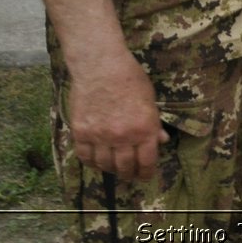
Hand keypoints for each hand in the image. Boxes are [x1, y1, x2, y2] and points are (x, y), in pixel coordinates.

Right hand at [66, 52, 168, 181]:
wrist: (101, 66)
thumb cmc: (131, 79)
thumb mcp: (150, 100)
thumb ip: (153, 124)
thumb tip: (160, 141)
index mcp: (144, 129)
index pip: (147, 162)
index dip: (146, 173)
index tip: (145, 176)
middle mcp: (123, 137)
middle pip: (125, 167)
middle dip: (129, 174)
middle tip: (129, 174)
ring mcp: (100, 136)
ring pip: (104, 165)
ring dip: (110, 169)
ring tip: (113, 166)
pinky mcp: (81, 132)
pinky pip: (85, 157)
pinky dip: (91, 162)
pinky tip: (96, 159)